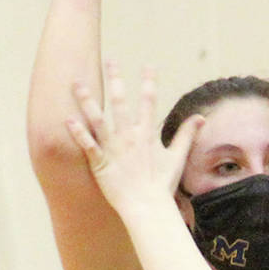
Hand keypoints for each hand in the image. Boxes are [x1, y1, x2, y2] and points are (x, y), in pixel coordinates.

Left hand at [66, 65, 200, 221]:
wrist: (148, 208)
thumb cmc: (162, 184)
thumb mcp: (177, 157)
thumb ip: (187, 135)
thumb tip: (201, 118)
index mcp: (147, 134)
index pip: (149, 102)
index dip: (149, 82)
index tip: (148, 65)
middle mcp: (129, 137)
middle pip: (120, 102)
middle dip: (115, 80)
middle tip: (110, 60)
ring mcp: (114, 149)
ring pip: (98, 119)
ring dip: (87, 100)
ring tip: (77, 83)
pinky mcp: (101, 163)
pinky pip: (87, 145)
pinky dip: (77, 132)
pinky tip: (67, 119)